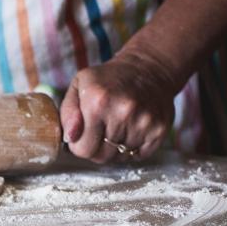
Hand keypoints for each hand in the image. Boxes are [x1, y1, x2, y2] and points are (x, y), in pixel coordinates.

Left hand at [60, 52, 176, 162]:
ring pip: (120, 157)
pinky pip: (139, 155)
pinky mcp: (159, 129)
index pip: (83, 150)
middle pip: (102, 157)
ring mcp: (143, 122)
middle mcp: (122, 112)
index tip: (84, 134)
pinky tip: (133, 128)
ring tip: (118, 125)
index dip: (80, 145)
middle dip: (97, 148)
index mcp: (98, 102)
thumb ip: (67, 113)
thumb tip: (70, 137)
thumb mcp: (78, 86)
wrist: (148, 68)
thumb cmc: (108, 80)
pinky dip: (134, 147)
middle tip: (101, 130)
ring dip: (116, 147)